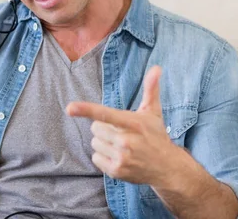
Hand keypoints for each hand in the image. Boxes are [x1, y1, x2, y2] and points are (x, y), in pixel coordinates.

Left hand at [66, 66, 176, 186]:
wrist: (167, 167)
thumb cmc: (156, 135)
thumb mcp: (153, 112)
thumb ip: (151, 89)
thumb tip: (157, 67)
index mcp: (133, 123)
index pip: (106, 114)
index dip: (86, 110)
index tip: (70, 108)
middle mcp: (126, 141)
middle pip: (95, 127)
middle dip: (104, 128)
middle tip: (120, 132)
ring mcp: (121, 157)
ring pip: (95, 143)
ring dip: (104, 143)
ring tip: (121, 146)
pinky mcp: (117, 171)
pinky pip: (95, 158)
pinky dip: (103, 157)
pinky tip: (118, 156)